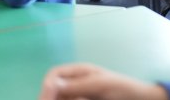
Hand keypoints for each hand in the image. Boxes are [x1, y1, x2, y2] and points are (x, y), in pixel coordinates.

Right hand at [39, 63, 168, 99]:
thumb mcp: (100, 85)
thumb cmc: (123, 88)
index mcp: (78, 72)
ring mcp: (80, 94)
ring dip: (57, 99)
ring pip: (61, 97)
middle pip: (54, 89)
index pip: (54, 75)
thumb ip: (77, 85)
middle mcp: (75, 82)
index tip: (46, 99)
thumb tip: (53, 84)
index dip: (47, 86)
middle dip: (49, 96)